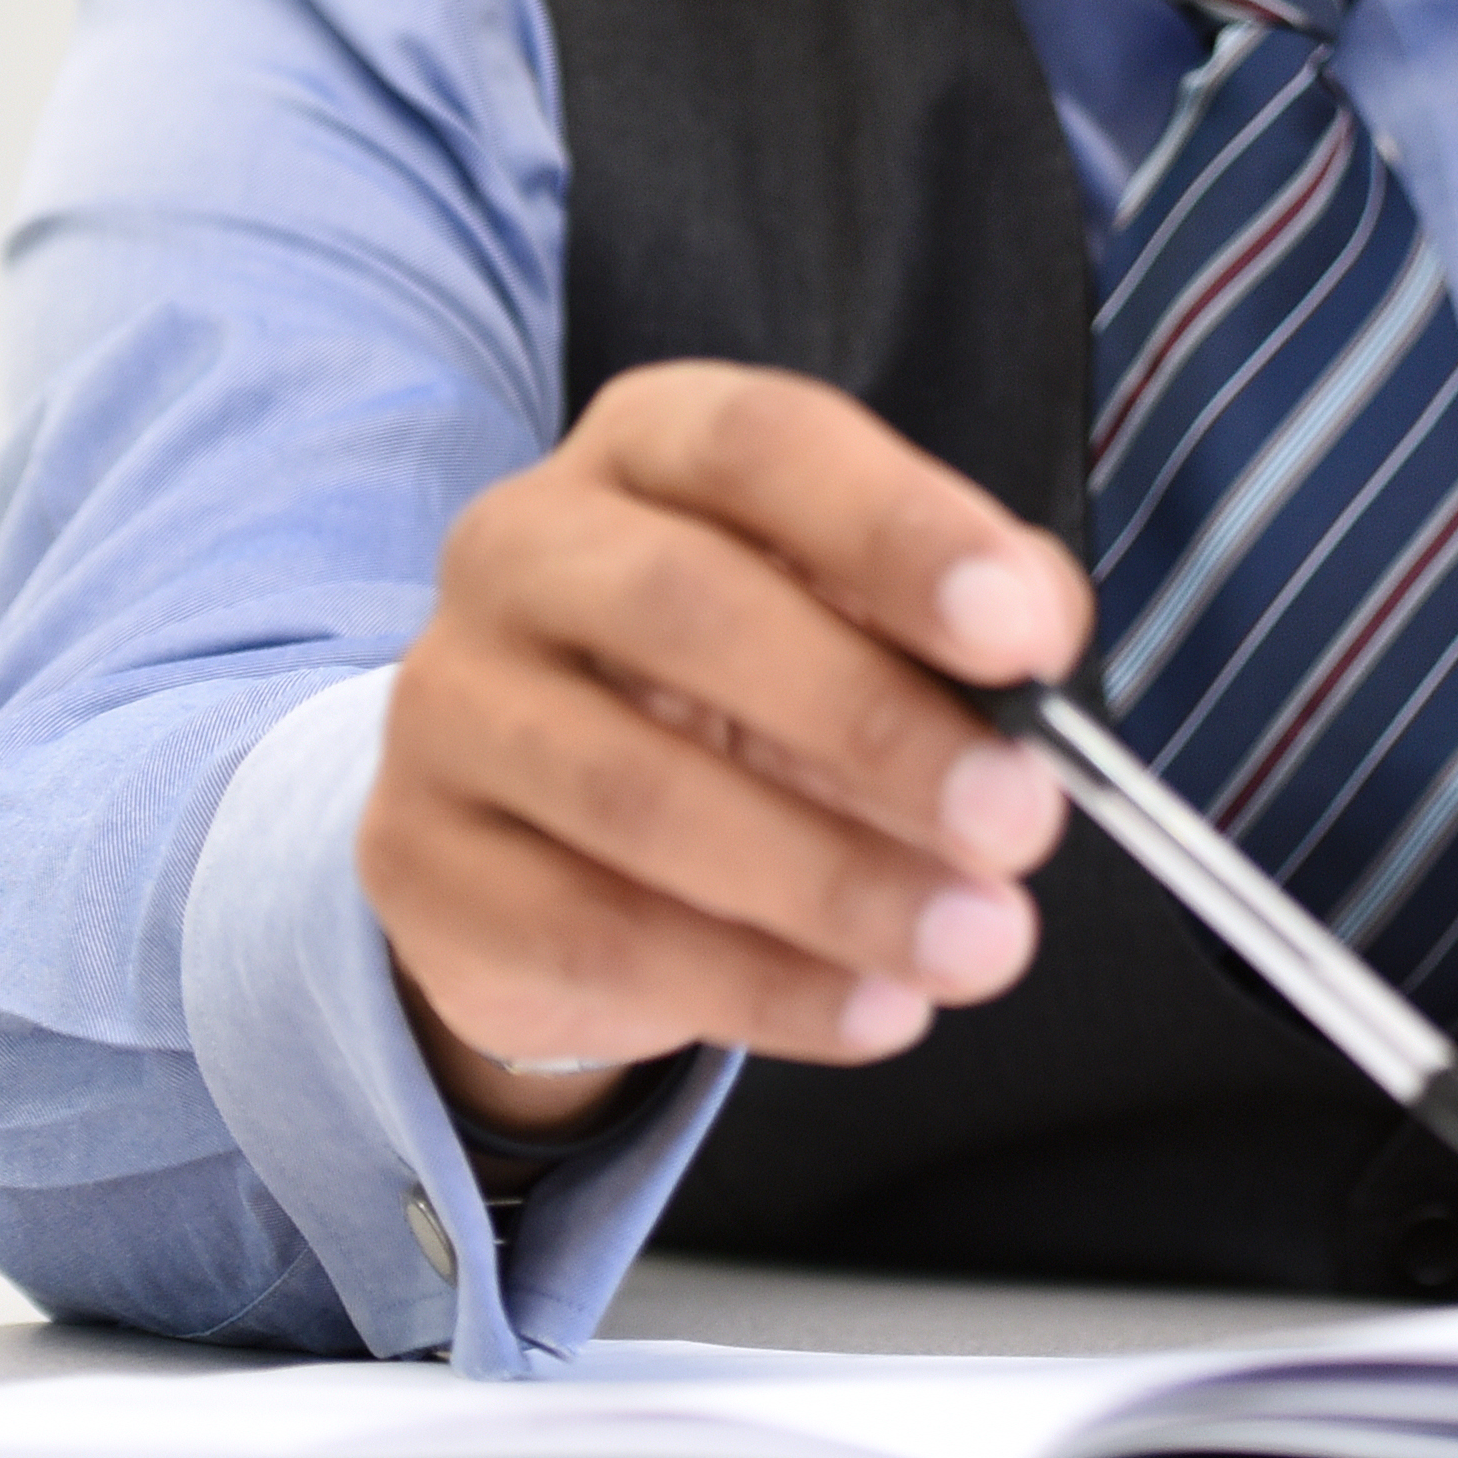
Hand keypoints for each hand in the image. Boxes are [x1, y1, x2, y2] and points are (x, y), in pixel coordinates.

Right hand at [361, 363, 1091, 1135]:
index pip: (763, 445)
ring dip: (833, 883)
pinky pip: (587, 934)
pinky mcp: (418, 861)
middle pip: (690, 610)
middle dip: (876, 725)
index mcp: (651, 445)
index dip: (899, 531)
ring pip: (635, 793)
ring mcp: (450, 703)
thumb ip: (976, 605)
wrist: (556, 832)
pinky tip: (873, 1012)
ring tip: (978, 944)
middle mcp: (523, 546)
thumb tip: (1040, 637)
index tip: (1021, 638)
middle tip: (1021, 820)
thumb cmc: (754, 691)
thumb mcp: (873, 615)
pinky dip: (754, 986)